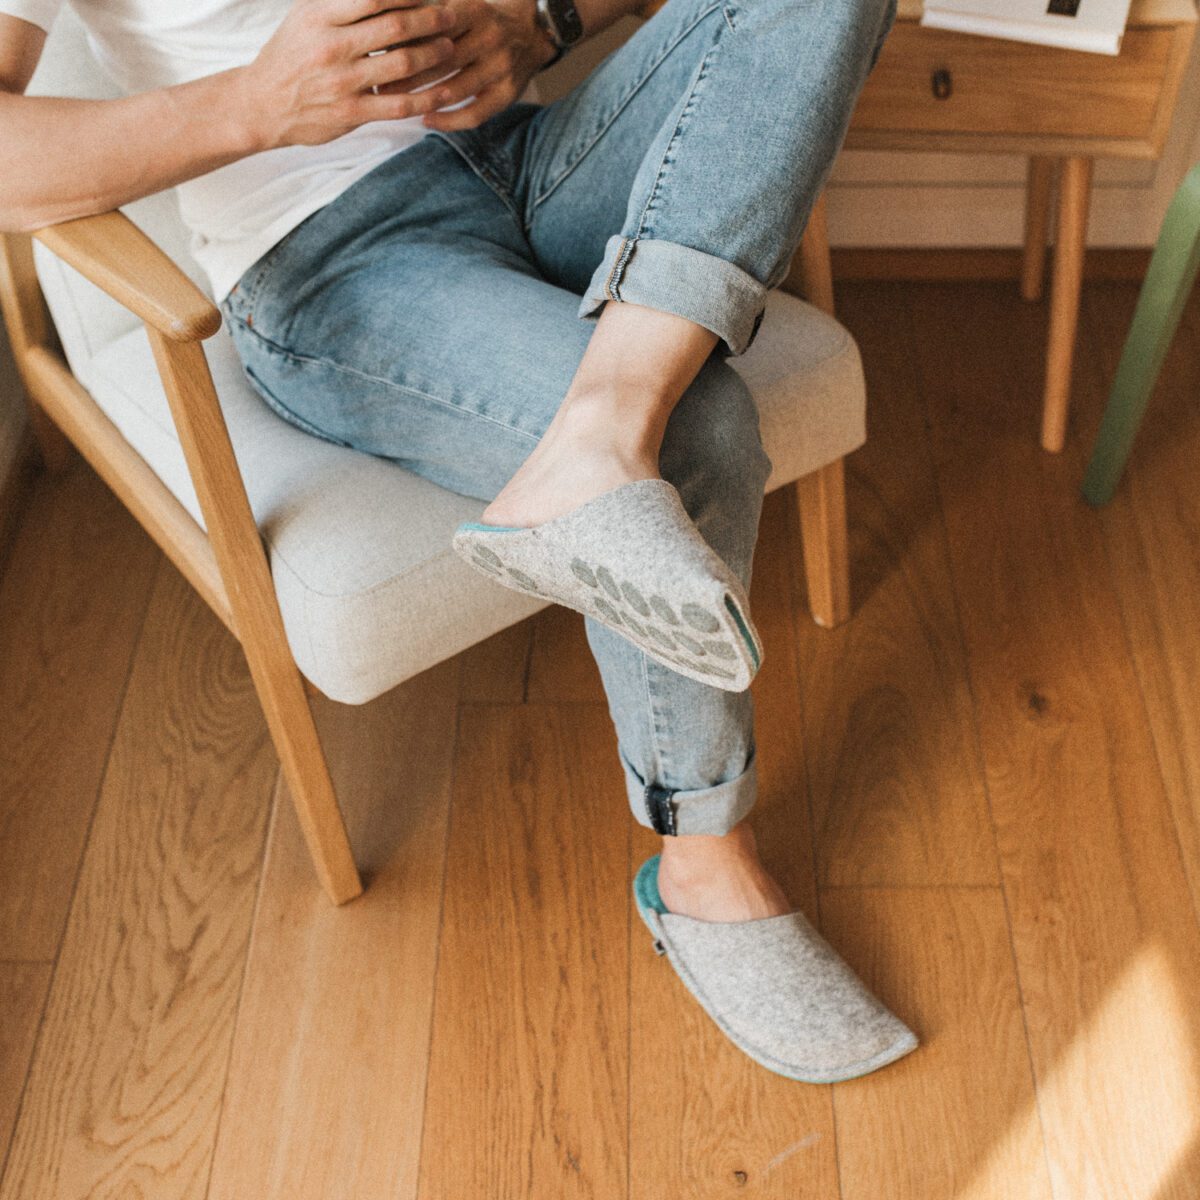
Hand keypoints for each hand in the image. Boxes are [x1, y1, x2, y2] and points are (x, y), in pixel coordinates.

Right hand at [242, 0, 460, 148]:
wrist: (263, 104)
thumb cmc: (292, 55)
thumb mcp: (307, 15)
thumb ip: (341, 1)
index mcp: (321, 15)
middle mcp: (332, 46)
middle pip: (394, 26)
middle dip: (430, 19)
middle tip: (451, 16)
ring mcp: (343, 81)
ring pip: (401, 64)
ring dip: (433, 55)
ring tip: (450, 48)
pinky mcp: (352, 113)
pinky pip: (399, 105)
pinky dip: (426, 98)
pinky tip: (445, 92)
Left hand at [387, 0, 557, 132]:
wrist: (532, 30)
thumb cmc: (481, 19)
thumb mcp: (459, 5)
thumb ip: (428, 15)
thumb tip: (384, 28)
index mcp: (473, 10)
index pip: (432, 28)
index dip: (404, 42)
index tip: (376, 53)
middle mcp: (490, 37)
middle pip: (441, 60)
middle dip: (407, 75)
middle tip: (379, 85)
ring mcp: (500, 68)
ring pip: (455, 89)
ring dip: (423, 99)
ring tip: (396, 104)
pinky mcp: (507, 93)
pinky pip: (474, 114)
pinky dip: (448, 120)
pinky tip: (427, 119)